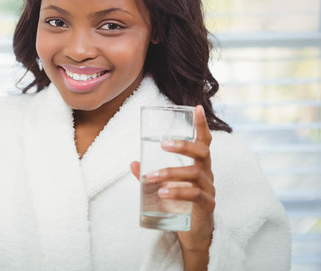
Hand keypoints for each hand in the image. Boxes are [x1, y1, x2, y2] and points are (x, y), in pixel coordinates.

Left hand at [130, 105, 213, 269]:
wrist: (192, 234)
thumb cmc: (179, 205)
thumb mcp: (163, 186)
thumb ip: (150, 174)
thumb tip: (133, 162)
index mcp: (199, 165)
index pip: (204, 142)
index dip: (201, 125)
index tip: (196, 108)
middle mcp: (207, 174)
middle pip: (203, 152)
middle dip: (183, 146)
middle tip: (163, 145)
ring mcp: (209, 190)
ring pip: (195, 174)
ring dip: (170, 173)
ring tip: (150, 178)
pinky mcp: (207, 206)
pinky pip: (195, 195)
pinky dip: (177, 192)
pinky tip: (162, 193)